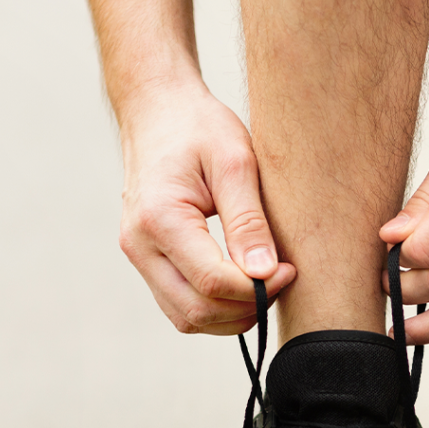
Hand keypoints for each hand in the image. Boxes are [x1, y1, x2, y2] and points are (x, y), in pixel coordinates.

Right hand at [117, 80, 294, 334]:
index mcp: (159, 218)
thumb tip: (264, 273)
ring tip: (265, 284)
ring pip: (187, 318)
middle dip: (247, 307)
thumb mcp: (235, 162)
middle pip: (197, 311)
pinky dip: (215, 308)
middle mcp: (139, 244)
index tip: (289, 269)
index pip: (213, 282)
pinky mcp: (147, 260)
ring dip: (231, 315)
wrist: (157, 109)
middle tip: (281, 279)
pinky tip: (243, 285)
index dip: (258, 288)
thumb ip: (249, 220)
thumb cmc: (198, 127)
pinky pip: (180, 305)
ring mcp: (139, 255)